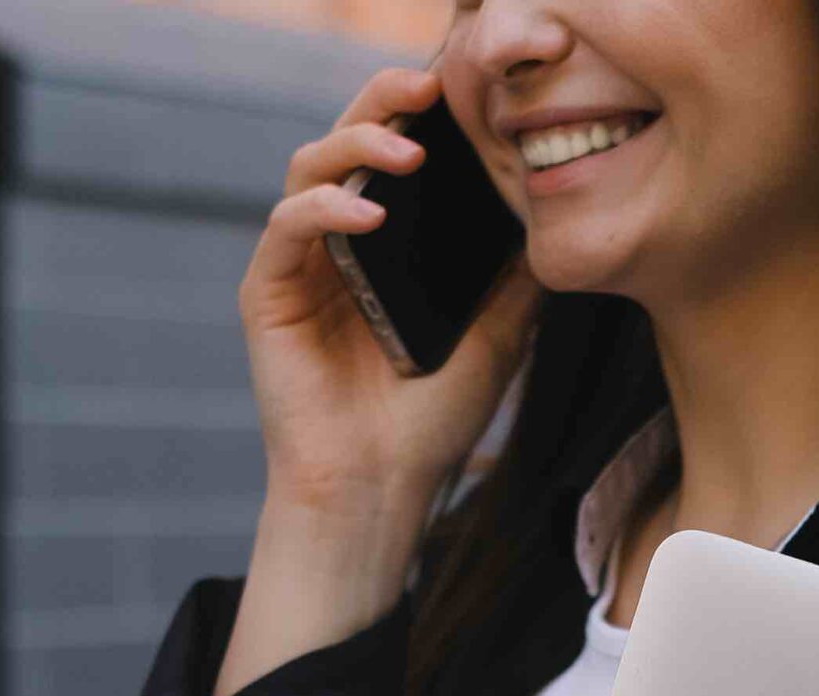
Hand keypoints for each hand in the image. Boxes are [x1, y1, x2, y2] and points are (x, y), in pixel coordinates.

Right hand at [241, 64, 544, 511]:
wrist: (383, 488)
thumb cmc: (433, 420)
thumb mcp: (498, 335)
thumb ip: (515, 274)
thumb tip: (552, 209)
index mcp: (388, 244)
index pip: (397, 154)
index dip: (421, 111)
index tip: (466, 86)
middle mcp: (338, 243)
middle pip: (348, 140)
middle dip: (386, 101)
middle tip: (430, 83)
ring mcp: (300, 265)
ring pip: (310, 167)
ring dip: (357, 145)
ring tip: (409, 151)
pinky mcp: (267, 293)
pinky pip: (286, 228)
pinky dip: (323, 209)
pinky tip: (366, 214)